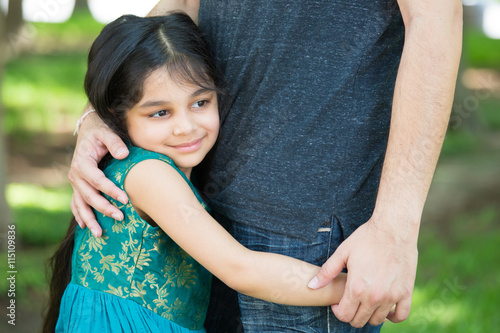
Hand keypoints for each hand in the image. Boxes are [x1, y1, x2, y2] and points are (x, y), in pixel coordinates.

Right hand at [68, 111, 128, 236]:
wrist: (90, 128)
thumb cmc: (101, 131)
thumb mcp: (107, 132)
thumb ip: (115, 142)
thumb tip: (123, 154)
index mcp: (83, 162)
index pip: (96, 180)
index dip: (110, 190)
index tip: (125, 199)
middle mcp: (76, 174)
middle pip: (89, 196)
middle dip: (104, 208)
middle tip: (120, 217)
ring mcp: (75, 182)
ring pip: (81, 204)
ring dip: (89, 219)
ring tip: (99, 234)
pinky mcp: (78, 186)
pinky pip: (76, 203)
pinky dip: (80, 215)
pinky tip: (86, 227)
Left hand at [308, 217, 417, 326]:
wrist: (393, 229)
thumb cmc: (366, 238)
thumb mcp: (343, 253)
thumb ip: (327, 272)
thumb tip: (311, 286)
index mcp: (356, 288)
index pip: (344, 315)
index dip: (338, 311)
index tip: (338, 302)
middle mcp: (374, 296)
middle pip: (359, 321)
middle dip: (351, 314)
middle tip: (351, 302)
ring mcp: (392, 296)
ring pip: (377, 320)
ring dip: (369, 314)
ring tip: (365, 302)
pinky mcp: (406, 292)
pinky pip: (401, 316)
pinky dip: (392, 316)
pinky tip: (385, 308)